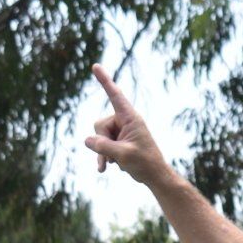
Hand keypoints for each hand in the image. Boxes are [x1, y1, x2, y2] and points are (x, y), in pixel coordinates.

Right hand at [84, 64, 170, 185]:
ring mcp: (120, 131)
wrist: (155, 176)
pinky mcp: (118, 141)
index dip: (105, 81)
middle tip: (117, 155)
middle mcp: (125, 121)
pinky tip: (105, 169)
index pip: (115, 96)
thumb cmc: (145, 163)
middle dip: (103, 142)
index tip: (96, 66)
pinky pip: (101, 145)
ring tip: (116, 163)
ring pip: (99, 136)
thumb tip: (87, 140)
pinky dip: (103, 157)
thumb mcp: (123, 155)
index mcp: (131, 118)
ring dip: (103, 152)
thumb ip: (103, 147)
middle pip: (100, 125)